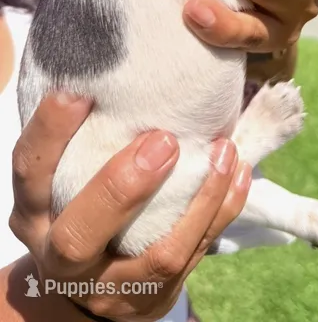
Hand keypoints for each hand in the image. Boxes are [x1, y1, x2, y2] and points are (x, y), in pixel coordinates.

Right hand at [8, 94, 250, 320]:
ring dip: (198, 200)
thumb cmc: (78, 207)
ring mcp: (114, 286)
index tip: (77, 92)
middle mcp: (65, 259)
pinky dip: (222, 210)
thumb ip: (80, 140)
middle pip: (79, 235)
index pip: (31, 173)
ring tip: (223, 150)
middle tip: (162, 140)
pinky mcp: (157, 296)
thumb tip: (114, 69)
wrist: (90, 285)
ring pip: (159, 256)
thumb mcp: (63, 178)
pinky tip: (239, 173)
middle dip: (121, 188)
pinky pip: (197, 254)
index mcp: (36, 214)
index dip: (50, 133)